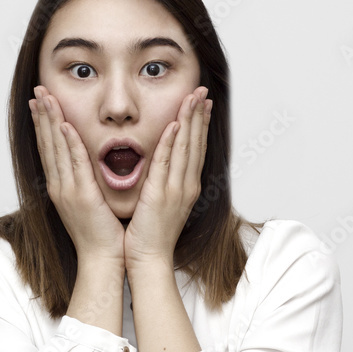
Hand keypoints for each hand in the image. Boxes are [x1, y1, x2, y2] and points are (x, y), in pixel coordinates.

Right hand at [30, 85, 124, 263]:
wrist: (102, 259)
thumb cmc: (101, 234)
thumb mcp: (89, 203)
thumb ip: (86, 182)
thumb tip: (87, 167)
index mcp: (61, 187)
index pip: (49, 149)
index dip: (43, 124)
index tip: (39, 103)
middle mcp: (59, 186)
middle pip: (47, 144)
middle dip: (41, 115)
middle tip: (37, 91)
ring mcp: (67, 190)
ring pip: (56, 148)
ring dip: (50, 121)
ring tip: (44, 98)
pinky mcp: (81, 196)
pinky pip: (74, 163)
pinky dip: (68, 143)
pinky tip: (63, 125)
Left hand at [124, 86, 211, 269]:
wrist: (149, 260)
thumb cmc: (151, 236)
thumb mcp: (162, 205)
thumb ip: (164, 184)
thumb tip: (163, 169)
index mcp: (186, 187)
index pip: (195, 149)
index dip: (200, 125)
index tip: (203, 104)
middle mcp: (186, 186)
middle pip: (195, 143)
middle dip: (199, 115)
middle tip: (203, 91)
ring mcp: (176, 190)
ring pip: (185, 148)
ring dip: (189, 120)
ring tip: (193, 98)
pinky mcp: (161, 195)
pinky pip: (166, 163)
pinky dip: (171, 142)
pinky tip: (174, 124)